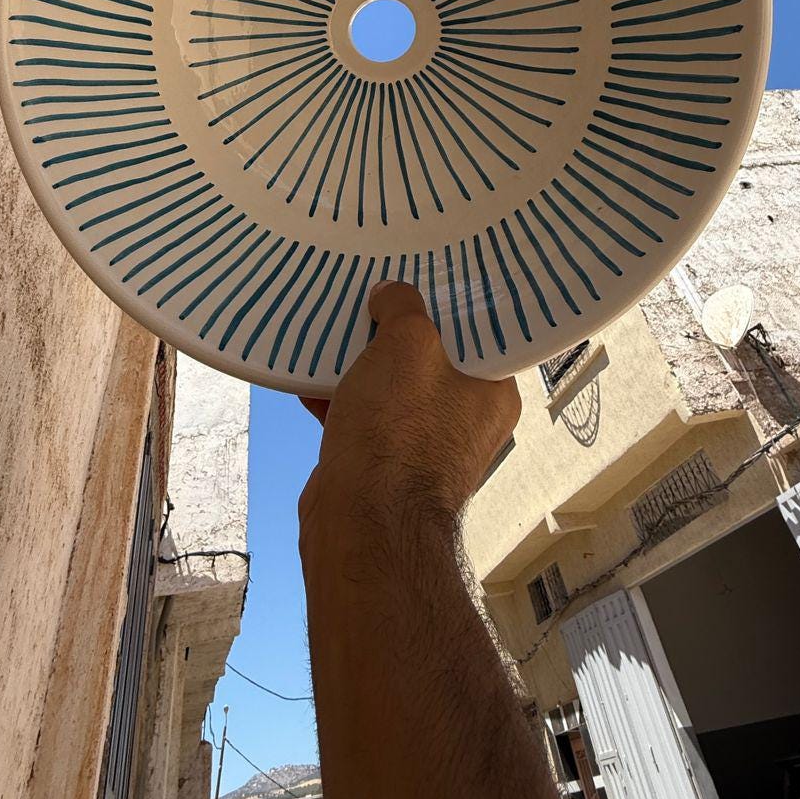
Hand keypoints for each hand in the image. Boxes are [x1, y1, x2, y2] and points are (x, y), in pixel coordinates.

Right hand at [298, 281, 520, 545]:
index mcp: (493, 393)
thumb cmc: (398, 429)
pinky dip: (339, 398)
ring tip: (333, 328)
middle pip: (432, 359)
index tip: (423, 275)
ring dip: (361, 364)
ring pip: (392, 389)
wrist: (362, 523)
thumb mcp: (407, 344)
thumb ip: (403, 306)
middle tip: (373, 295)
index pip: (480, 334)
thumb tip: (391, 294)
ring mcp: (423, 448)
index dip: (450, 303)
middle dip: (396, 331)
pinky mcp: (383, 467)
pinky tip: (306, 375)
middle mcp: (466, 421)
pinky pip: (363, 419)